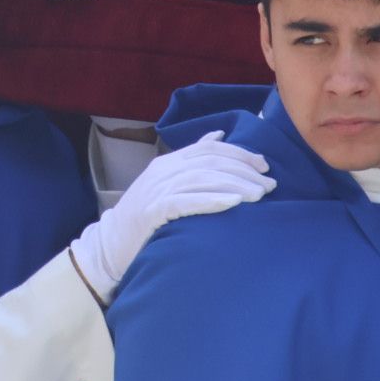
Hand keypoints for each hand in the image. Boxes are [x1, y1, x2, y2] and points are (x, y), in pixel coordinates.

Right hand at [70, 131, 272, 301]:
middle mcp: (163, 171)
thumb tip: (219, 136)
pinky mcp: (152, 211)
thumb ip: (191, 159)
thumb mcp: (167, 182)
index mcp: (168, 161)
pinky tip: (232, 203)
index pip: (210, 148)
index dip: (240, 154)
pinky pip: (186, 201)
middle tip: (269, 184)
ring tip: (258, 195)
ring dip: (235, 186)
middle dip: (244, 171)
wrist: (110, 244)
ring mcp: (156, 190)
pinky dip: (211, 200)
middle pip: (210, 162)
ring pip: (202, 179)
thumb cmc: (144, 217)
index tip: (264, 165)